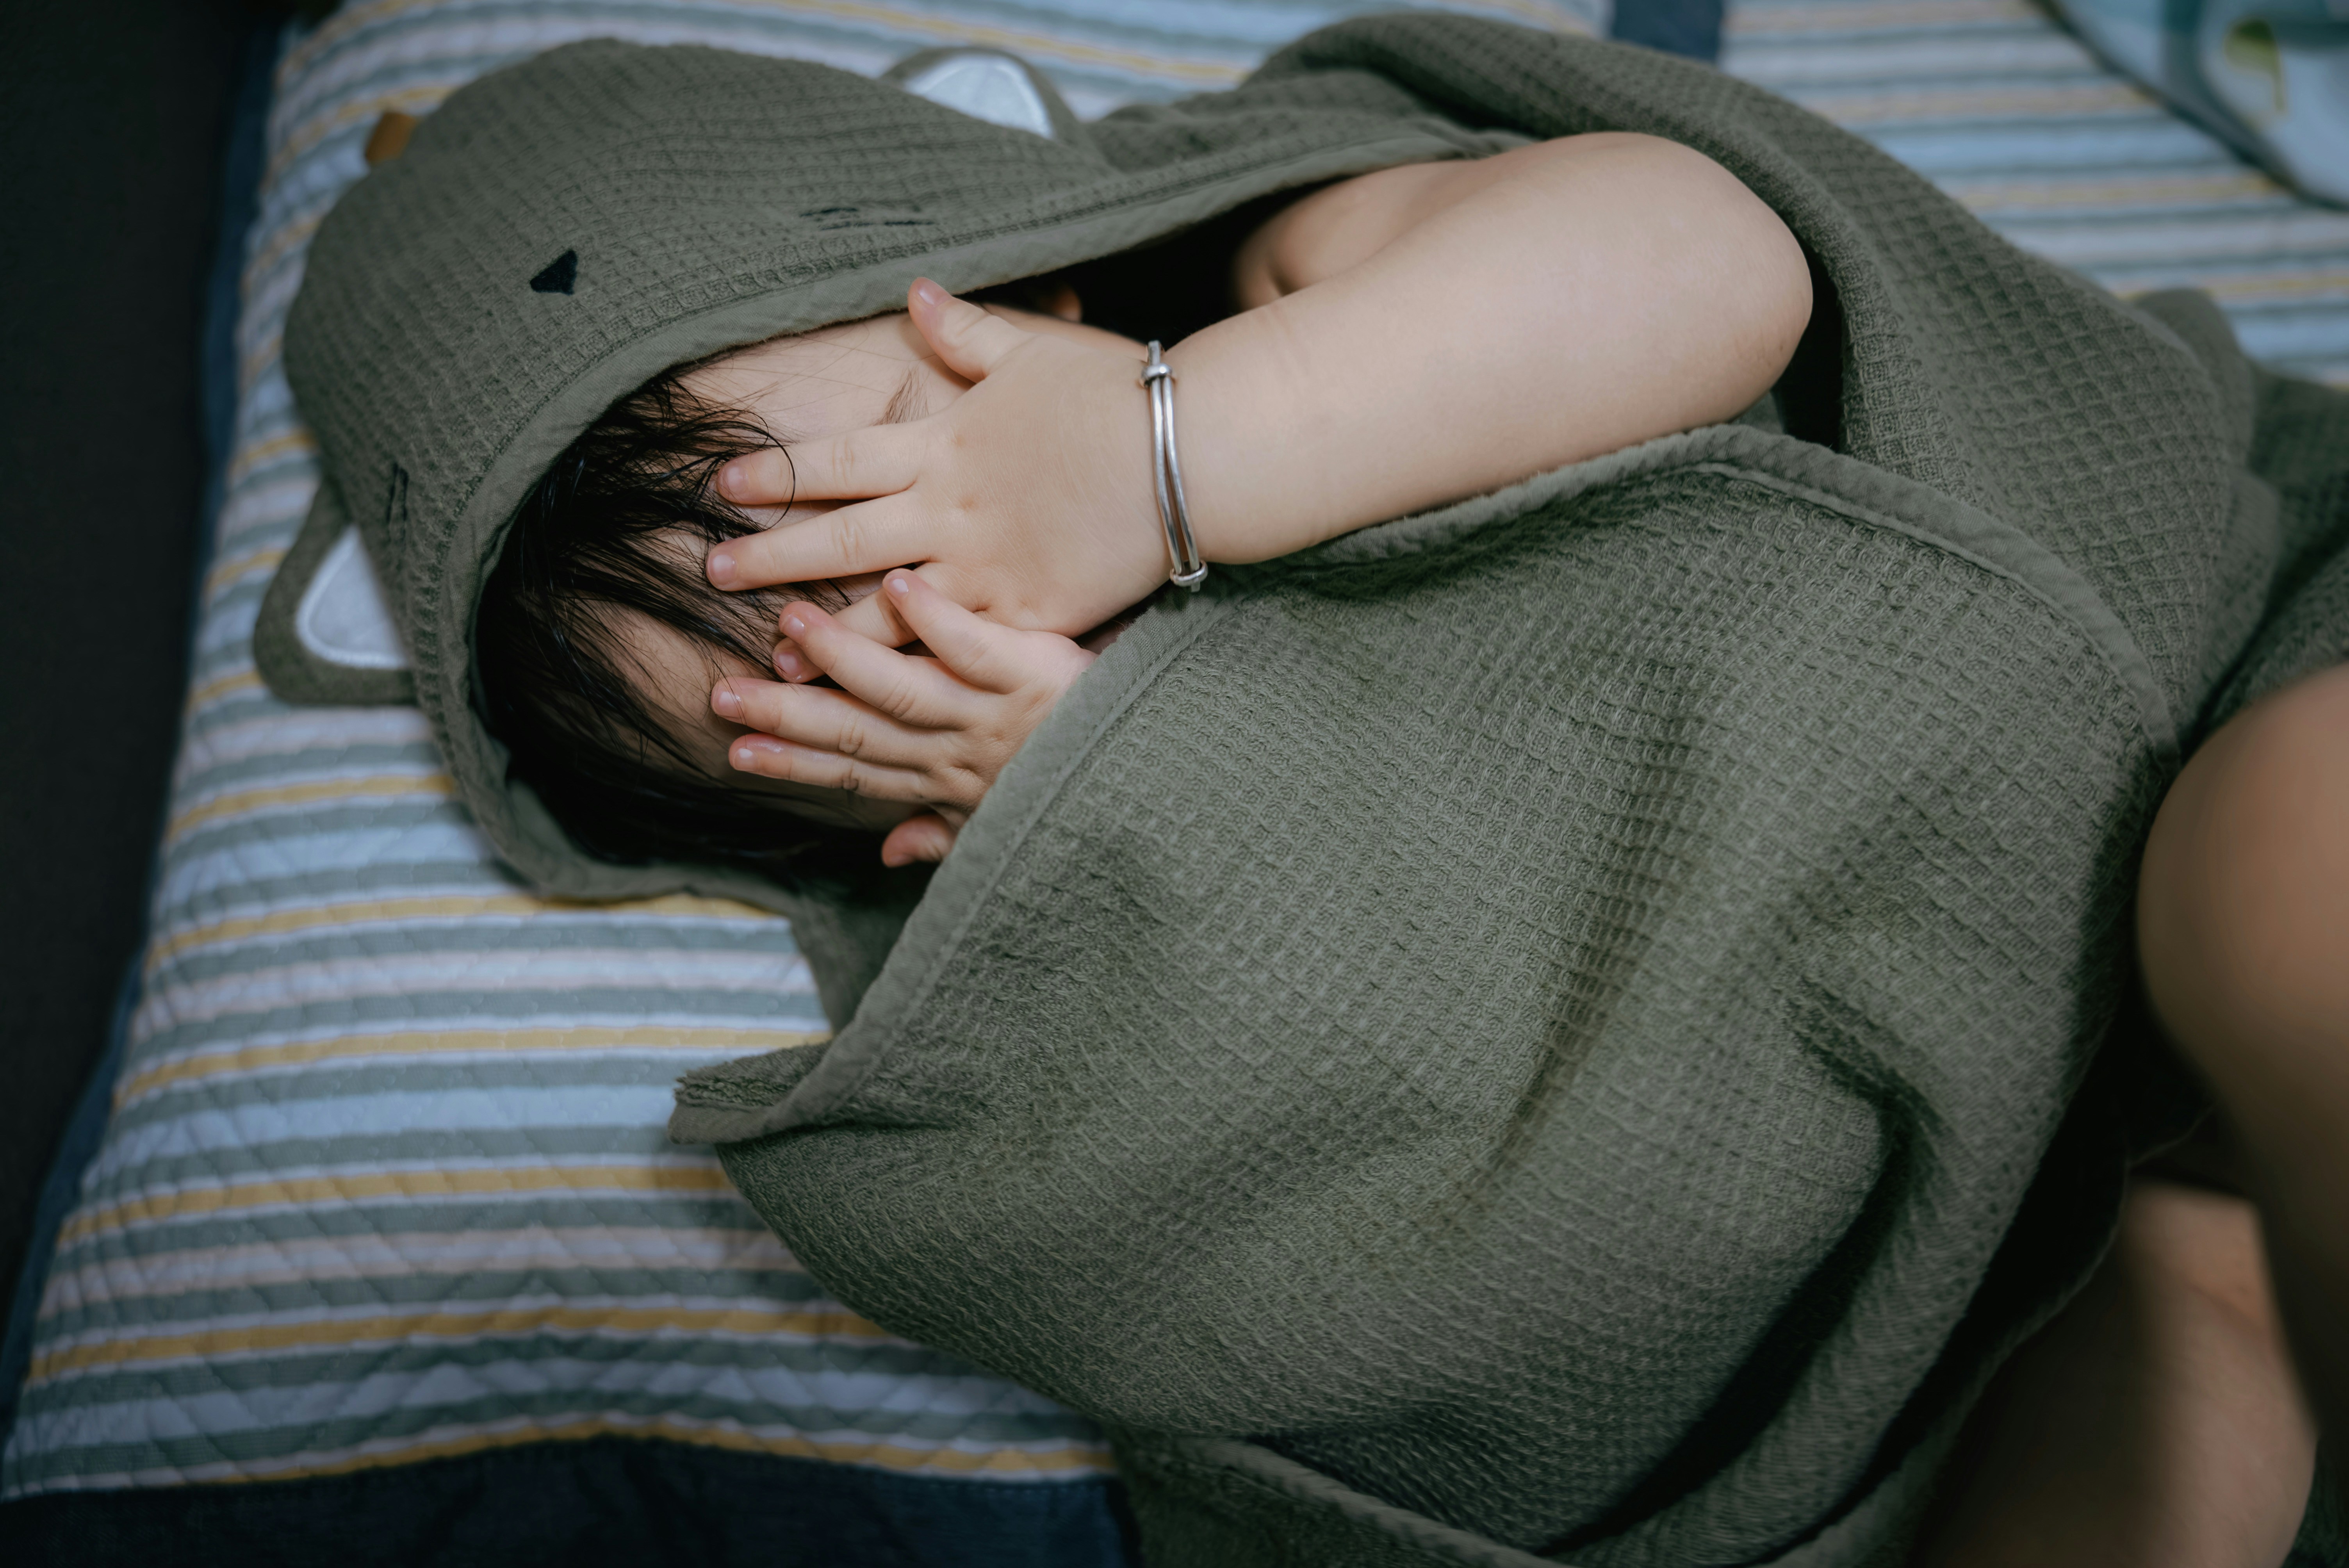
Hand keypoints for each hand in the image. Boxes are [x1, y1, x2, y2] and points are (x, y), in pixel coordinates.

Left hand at [704, 279, 1167, 649]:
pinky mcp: (1023, 613)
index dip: (777, 471)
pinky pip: (951, 650)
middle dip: (770, 554)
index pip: (837, 457)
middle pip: (838, 534)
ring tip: (770, 658)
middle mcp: (947, 508)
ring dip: (823, 635)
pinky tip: (867, 701)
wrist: (1184, 455)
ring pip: (881, 609)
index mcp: (942, 443)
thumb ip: (967, 332)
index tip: (723, 485)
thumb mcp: (1033, 351)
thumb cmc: (1114, 398)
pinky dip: (905, 674)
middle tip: (709, 570)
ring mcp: (982, 566)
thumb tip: (916, 291)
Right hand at [712, 569, 1095, 866]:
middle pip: (859, 732)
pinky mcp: (1038, 673)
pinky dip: (937, 619)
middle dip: (788, 715)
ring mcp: (998, 712)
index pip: (855, 773)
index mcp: (950, 782)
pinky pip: (978, 646)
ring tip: (790, 625)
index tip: (734, 750)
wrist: (1166, 781)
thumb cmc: (1080, 789)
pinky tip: (898, 584)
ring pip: (904, 688)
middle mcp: (961, 751)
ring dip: (842, 659)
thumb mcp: (1007, 829)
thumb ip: (943, 833)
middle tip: (723, 693)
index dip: (792, 762)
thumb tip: (885, 851)